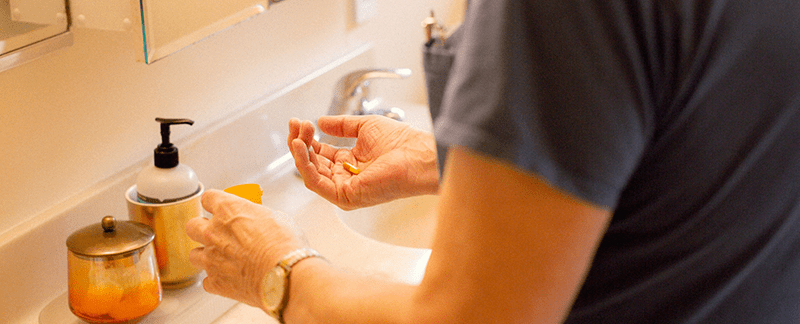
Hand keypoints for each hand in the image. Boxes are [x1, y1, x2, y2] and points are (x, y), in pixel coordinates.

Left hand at [186, 189, 304, 309]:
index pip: (208, 198)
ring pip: (194, 255)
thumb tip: (259, 220)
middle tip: (215, 233)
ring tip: (221, 258)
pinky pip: (207, 281)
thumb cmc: (283, 244)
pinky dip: (217, 279)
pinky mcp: (216, 282)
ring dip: (205, 255)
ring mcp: (211, 258)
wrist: (283, 274)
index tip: (216, 206)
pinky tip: (230, 278)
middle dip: (202, 229)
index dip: (213, 203)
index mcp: (228, 210)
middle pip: (192, 226)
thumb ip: (258, 216)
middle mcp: (213, 232)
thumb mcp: (276, 217)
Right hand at [288, 115, 439, 209]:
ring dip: (300, 152)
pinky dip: (305, 165)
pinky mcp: (345, 196)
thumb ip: (341, 126)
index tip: (300, 123)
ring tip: (297, 133)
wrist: (417, 154)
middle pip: (312, 164)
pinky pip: (316, 183)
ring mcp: (344, 189)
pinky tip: (301, 147)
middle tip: (296, 124)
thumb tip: (321, 122)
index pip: (320, 154)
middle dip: (300, 143)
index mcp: (350, 164)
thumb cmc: (401, 142)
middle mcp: (345, 178)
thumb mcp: (364, 127)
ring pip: (310, 174)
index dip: (307, 139)